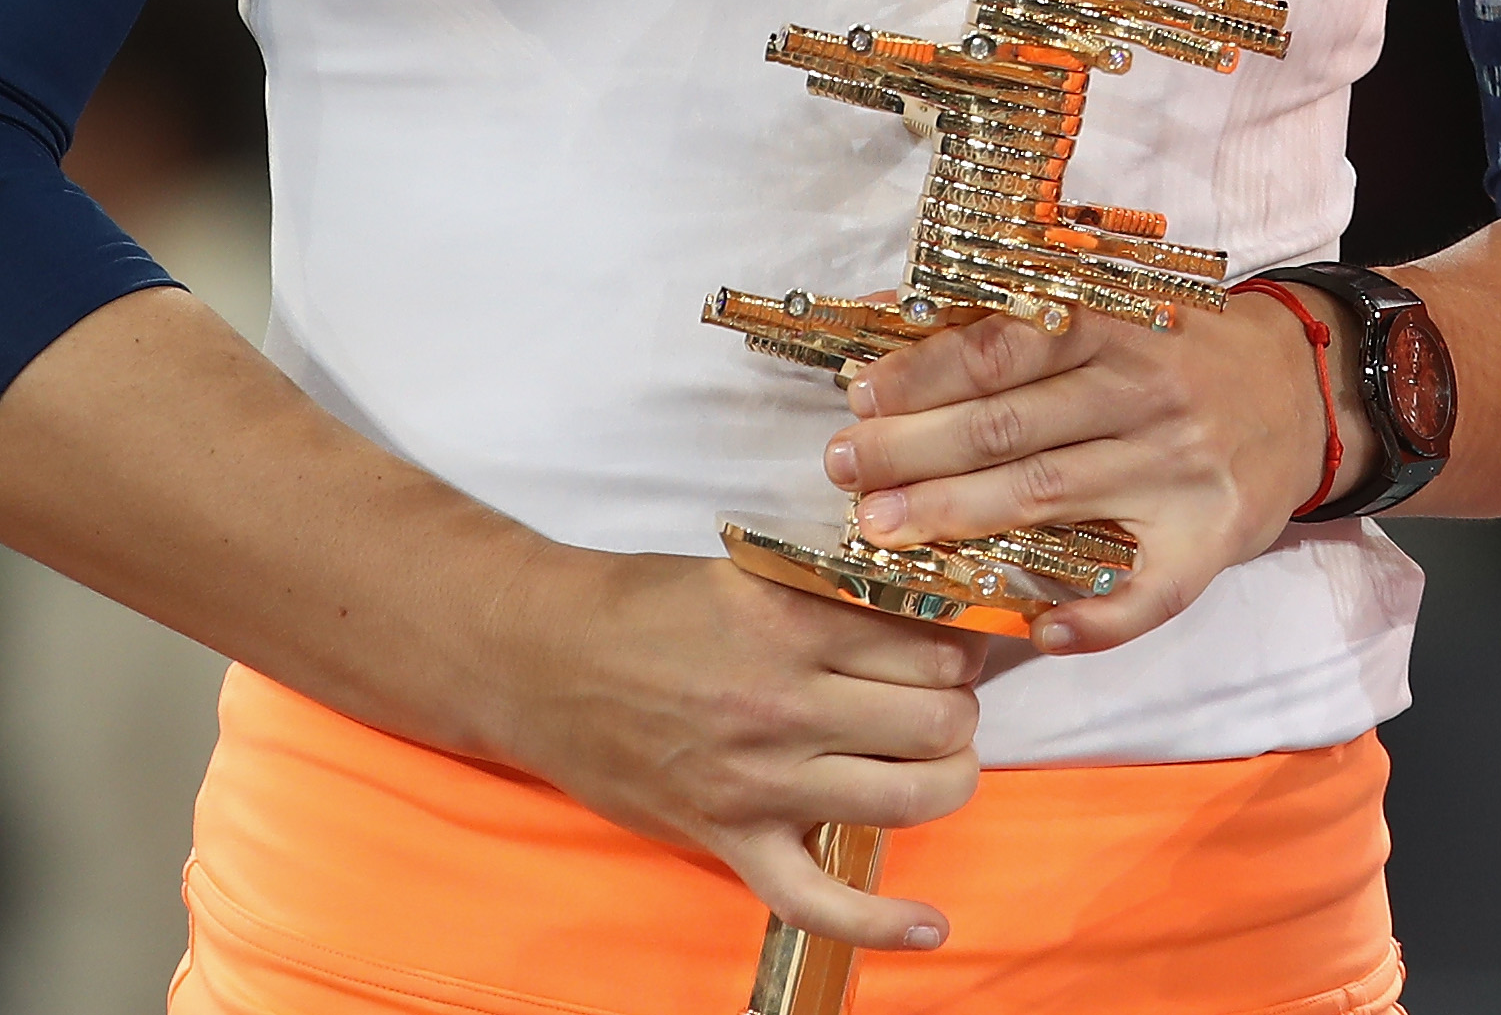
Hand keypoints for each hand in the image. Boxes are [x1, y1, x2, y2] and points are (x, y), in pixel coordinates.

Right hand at [469, 549, 1009, 953]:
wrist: (539, 662)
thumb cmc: (643, 608)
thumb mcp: (748, 575)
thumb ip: (832, 595)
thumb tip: (925, 613)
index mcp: (793, 624)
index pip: (934, 646)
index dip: (961, 651)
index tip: (953, 653)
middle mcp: (784, 704)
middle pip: (938, 722)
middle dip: (958, 714)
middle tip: (939, 705)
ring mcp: (757, 780)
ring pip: (910, 798)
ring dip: (944, 783)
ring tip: (932, 766)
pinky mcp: (729, 838)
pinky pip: (818, 900)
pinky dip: (881, 923)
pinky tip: (930, 925)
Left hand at [827, 296, 1335, 660]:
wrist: (1304, 389)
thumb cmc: (1180, 348)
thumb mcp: (1111, 303)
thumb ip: (1011, 309)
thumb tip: (887, 312)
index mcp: (1117, 327)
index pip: (1005, 349)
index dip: (926, 373)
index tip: (860, 397)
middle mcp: (1146, 395)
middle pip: (1012, 427)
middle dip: (916, 450)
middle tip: (845, 472)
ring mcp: (1178, 472)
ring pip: (1053, 498)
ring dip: (960, 517)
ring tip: (884, 529)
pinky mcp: (1209, 541)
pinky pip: (1148, 591)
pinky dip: (1096, 617)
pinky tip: (1039, 629)